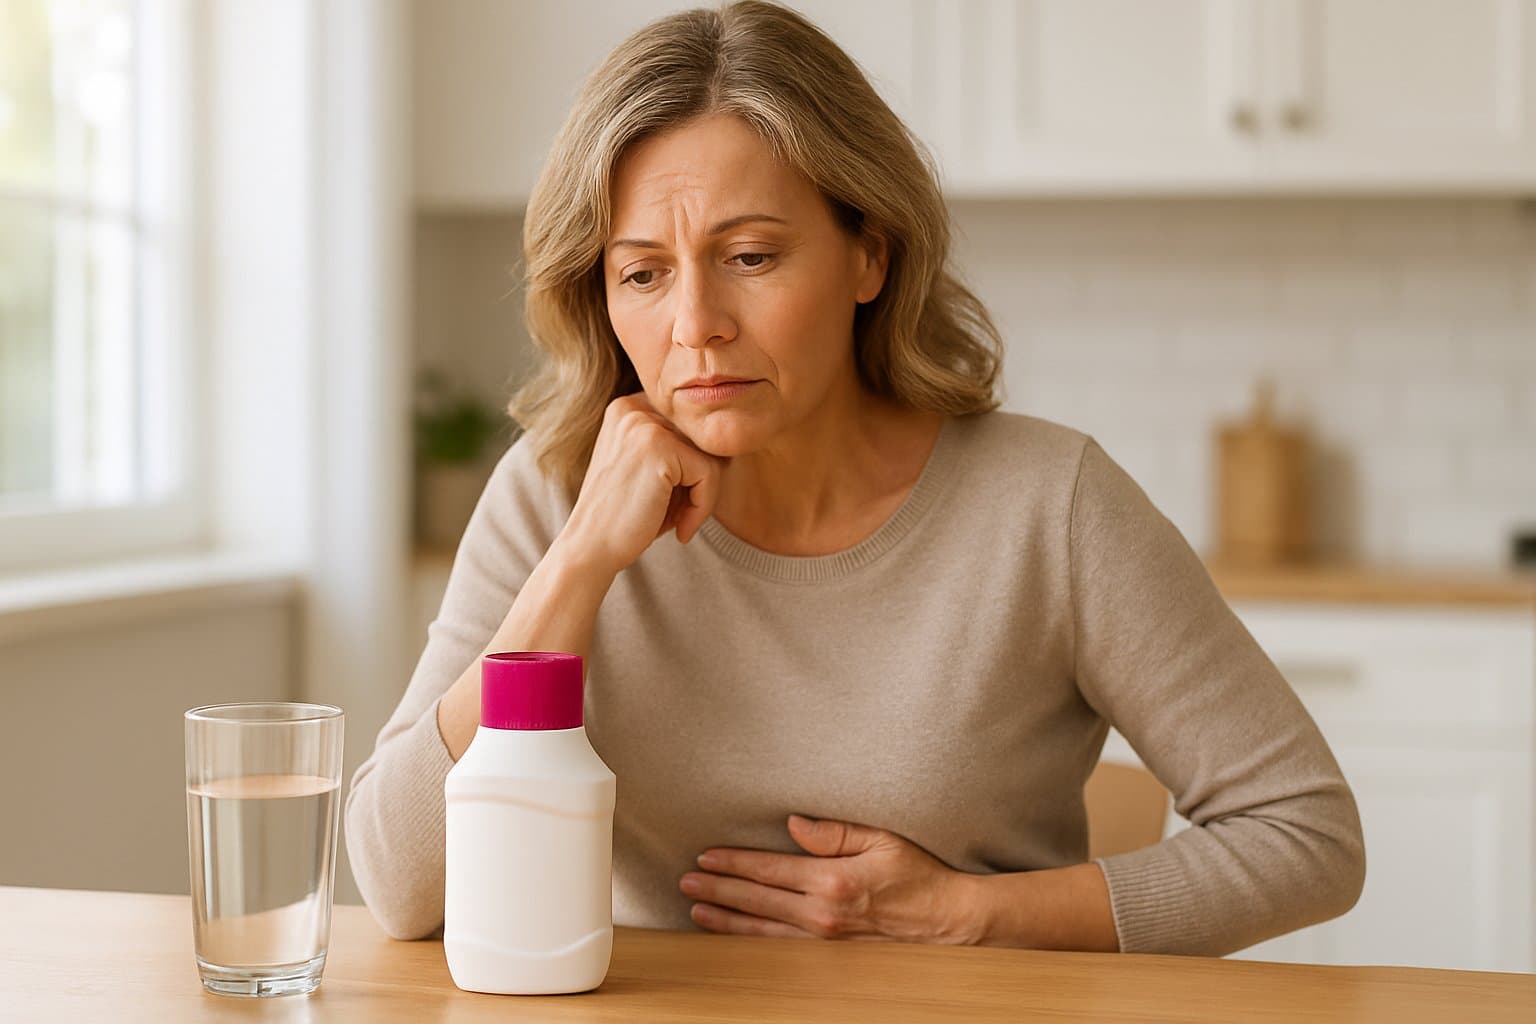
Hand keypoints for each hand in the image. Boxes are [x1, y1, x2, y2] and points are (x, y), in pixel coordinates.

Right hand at [558, 393, 724, 575]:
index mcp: (628, 408)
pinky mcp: (659, 447)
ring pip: (711, 454)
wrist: (589, 550)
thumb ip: (681, 449)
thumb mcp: (650, 472)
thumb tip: (733, 440)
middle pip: (701, 438)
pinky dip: (703, 507)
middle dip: (700, 481)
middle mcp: (633, 408)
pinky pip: (709, 473)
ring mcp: (644, 424)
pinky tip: (680, 529)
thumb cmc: (625, 518)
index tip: (681, 502)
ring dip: (704, 495)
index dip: (694, 467)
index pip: (689, 427)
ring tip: (681, 521)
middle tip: (682, 515)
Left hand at [679, 815, 979, 943]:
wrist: (944, 919)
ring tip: (697, 911)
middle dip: (718, 891)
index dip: (734, 863)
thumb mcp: (880, 838)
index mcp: (832, 880)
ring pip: (762, 929)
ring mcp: (824, 937)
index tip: (705, 857)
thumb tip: (792, 824)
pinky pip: (781, 946)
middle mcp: (822, 913)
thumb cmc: (915, 872)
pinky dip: (752, 940)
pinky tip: (734, 934)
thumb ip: (834, 831)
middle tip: (685, 883)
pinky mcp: (829, 951)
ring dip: (727, 919)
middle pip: (757, 900)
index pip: (770, 870)